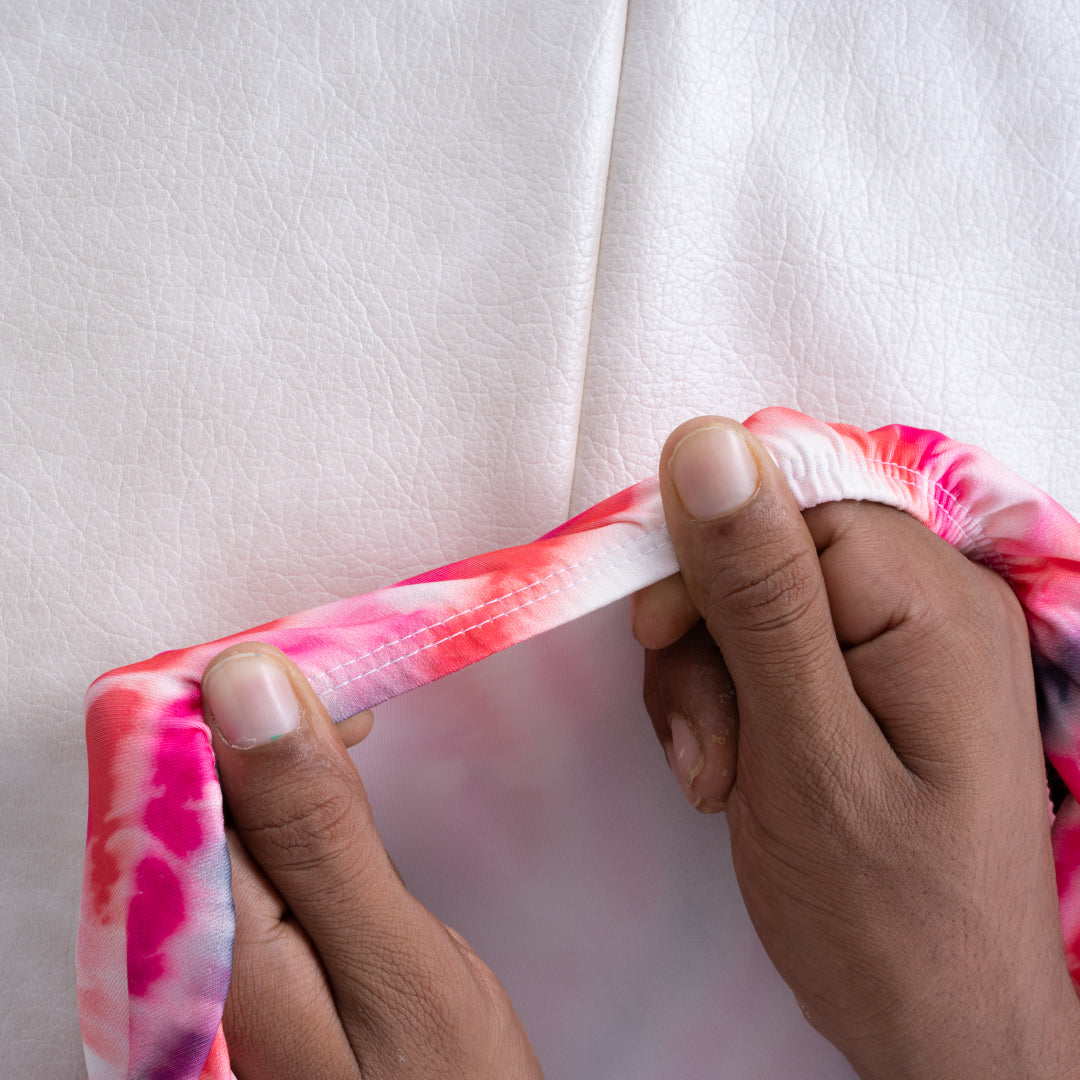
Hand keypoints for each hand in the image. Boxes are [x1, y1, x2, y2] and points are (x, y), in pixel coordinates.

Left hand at [200, 643, 542, 1078]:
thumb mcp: (395, 961)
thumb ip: (315, 830)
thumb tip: (247, 689)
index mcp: (209, 948)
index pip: (177, 776)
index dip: (238, 702)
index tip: (321, 667)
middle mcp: (186, 950)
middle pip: (189, 786)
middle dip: (264, 719)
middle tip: (352, 695)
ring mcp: (214, 954)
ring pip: (219, 805)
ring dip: (281, 746)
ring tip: (351, 724)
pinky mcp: (249, 953)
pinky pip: (247, 839)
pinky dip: (291, 789)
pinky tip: (329, 776)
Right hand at [632, 416, 1079, 1078]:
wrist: (942, 1032)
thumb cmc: (884, 913)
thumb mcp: (804, 751)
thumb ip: (757, 595)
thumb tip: (705, 443)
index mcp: (930, 600)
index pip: (785, 505)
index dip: (706, 564)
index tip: (663, 645)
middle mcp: (929, 601)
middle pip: (764, 553)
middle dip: (702, 641)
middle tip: (703, 744)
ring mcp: (903, 643)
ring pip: (751, 603)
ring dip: (706, 683)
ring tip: (717, 775)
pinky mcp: (872, 682)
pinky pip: (770, 649)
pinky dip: (729, 704)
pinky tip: (732, 774)